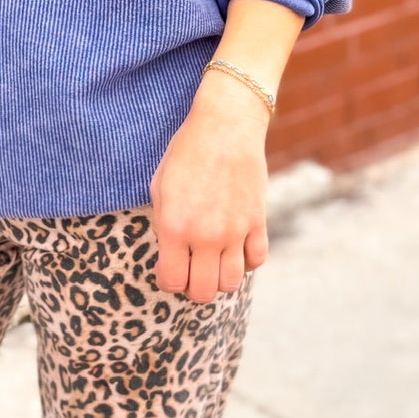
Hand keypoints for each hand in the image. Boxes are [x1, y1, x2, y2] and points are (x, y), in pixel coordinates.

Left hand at [148, 72, 270, 302]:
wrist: (225, 125)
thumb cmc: (186, 152)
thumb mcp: (160, 186)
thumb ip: (163, 224)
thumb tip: (171, 252)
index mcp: (174, 226)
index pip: (172, 281)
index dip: (168, 281)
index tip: (169, 270)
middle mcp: (205, 235)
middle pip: (202, 292)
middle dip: (193, 288)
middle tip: (191, 271)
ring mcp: (235, 231)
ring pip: (231, 283)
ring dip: (220, 279)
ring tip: (213, 263)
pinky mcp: (258, 221)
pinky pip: (256, 260)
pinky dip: (246, 262)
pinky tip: (236, 248)